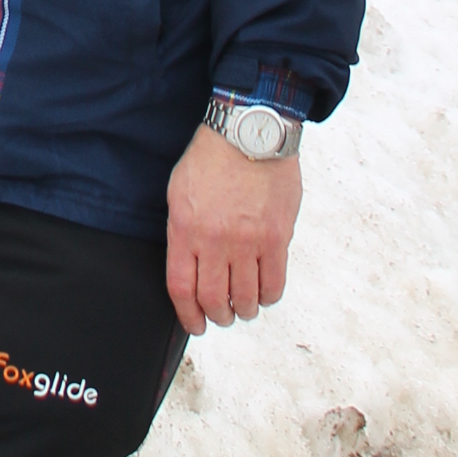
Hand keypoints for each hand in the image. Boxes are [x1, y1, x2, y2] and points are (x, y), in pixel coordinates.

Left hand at [164, 125, 301, 335]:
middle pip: (215, 301)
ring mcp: (248, 241)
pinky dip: (268, 297)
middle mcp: (216, 240)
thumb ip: (183, 233)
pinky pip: (274, 286)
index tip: (195, 324)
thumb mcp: (180, 191)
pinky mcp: (277, 239)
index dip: (188, 315)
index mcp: (186, 228)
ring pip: (246, 300)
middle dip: (218, 316)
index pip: (182, 288)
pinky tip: (264, 290)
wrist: (249, 131)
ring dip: (244, 310)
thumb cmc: (211, 159)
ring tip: (243, 304)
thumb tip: (190, 271)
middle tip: (222, 314)